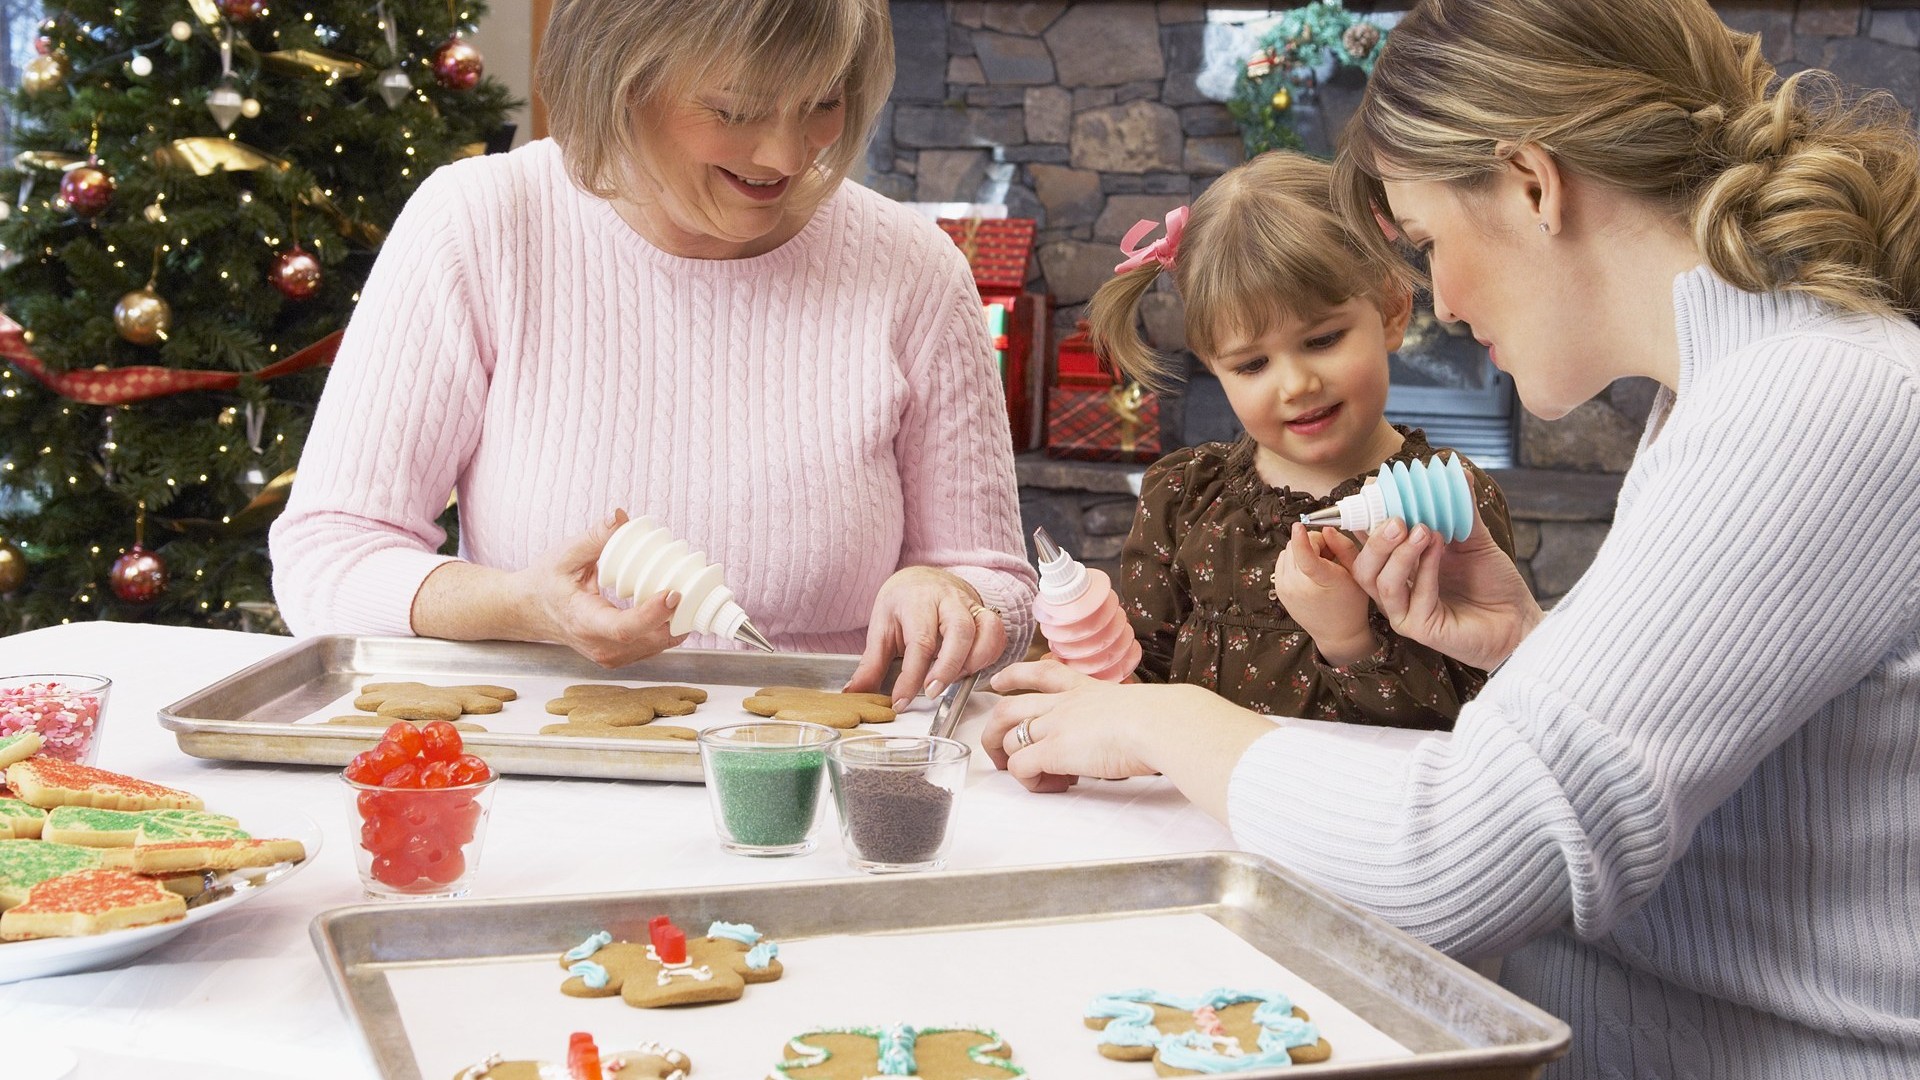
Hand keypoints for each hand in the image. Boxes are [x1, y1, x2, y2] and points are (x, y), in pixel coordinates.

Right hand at [514, 509, 687, 666]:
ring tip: (691, 591)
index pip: (623, 628)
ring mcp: (610, 655)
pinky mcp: (619, 655)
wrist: (529, 610)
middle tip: (696, 586)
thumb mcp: (564, 555)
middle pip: (649, 639)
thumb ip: (595, 538)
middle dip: (677, 616)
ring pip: (656, 645)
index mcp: (583, 621)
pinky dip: (668, 626)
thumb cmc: (545, 584)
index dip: (652, 614)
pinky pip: (652, 645)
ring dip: (677, 622)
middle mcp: (599, 645)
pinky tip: (677, 605)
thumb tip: (621, 518)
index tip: (673, 594)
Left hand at [845, 566, 1007, 709]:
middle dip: (948, 667)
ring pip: (985, 631)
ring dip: (973, 662)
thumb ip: (871, 664)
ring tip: (952, 680)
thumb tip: (854, 693)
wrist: (922, 579)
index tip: (901, 701)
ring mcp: (970, 605)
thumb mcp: (881, 628)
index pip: (919, 641)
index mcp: (917, 601)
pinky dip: (988, 656)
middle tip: (931, 692)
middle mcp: (947, 600)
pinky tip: (969, 669)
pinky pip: (997, 634)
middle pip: (959, 631)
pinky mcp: (985, 613)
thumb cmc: (903, 604)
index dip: (911, 676)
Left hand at [983, 660, 1177, 792]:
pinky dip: (1027, 779)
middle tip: (996, 747)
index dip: (1014, 675)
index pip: (1042, 672)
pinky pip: (1021, 766)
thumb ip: (1119, 718)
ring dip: (1006, 756)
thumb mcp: (1136, 707)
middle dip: (993, 728)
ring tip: (1018, 773)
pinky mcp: (1054, 751)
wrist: (1161, 724)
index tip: (999, 682)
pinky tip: (1049, 784)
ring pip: (1007, 736)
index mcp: (1084, 688)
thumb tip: (1121, 738)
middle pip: (1009, 707)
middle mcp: (1064, 703)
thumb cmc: (1162, 720)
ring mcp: (1056, 726)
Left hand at [1272, 523, 1374, 665]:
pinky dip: (1294, 559)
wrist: (1337, 633)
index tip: (1299, 526)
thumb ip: (1343, 547)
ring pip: (1287, 550)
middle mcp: (1298, 586)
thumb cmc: (1351, 603)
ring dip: (1302, 550)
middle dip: (1313, 543)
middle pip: (1296, 545)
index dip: (1302, 539)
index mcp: (1322, 582)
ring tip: (1320, 565)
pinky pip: (1282, 561)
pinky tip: (1309, 571)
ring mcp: (1285, 589)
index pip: (1306, 557)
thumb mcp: (1357, 573)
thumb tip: (1326, 529)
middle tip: (1328, 555)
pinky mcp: (1278, 589)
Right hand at [1327, 496, 1541, 670]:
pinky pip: (1414, 599)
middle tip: (1398, 518)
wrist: (1518, 618)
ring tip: (1424, 530)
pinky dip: (1425, 571)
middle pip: (1364, 566)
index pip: (1367, 544)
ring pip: (1381, 583)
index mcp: (1401, 567)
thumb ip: (1460, 510)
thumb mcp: (1474, 539)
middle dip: (1375, 539)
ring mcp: (1406, 612)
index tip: (1369, 490)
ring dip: (1399, 554)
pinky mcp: (1422, 629)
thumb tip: (1457, 472)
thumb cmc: (1492, 583)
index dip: (1361, 519)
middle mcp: (1397, 590)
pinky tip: (1440, 549)